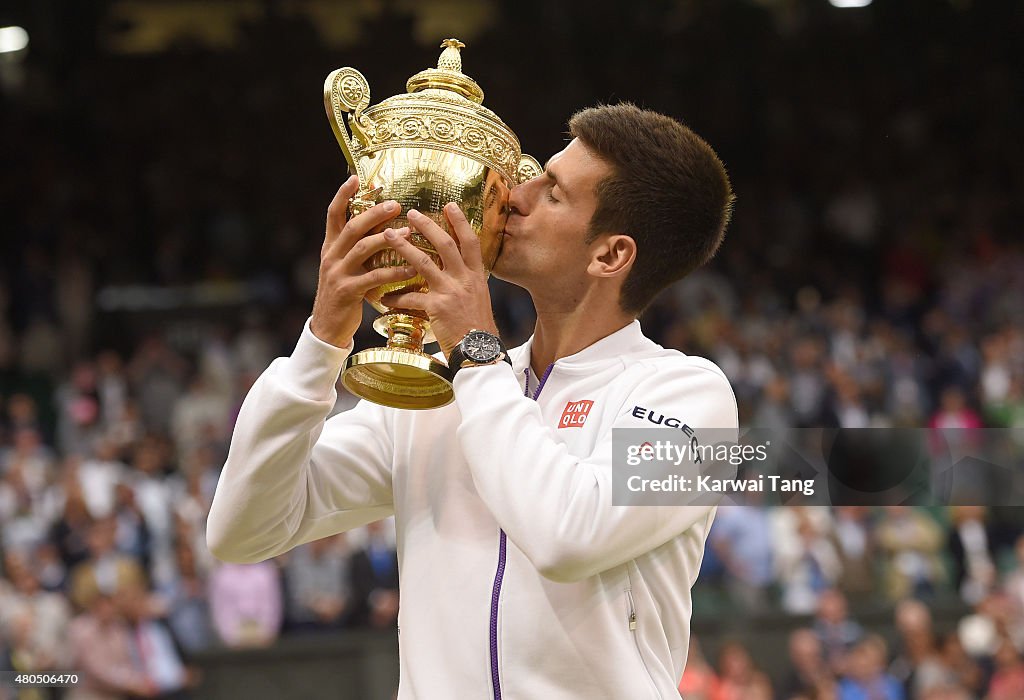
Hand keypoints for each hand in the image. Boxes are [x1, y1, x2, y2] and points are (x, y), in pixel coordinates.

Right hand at [310, 175, 417, 346]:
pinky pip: (373, 277)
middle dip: (374, 213)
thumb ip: (359, 248)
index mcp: (330, 246)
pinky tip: (411, 270)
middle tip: (396, 204)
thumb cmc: (345, 293)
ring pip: (362, 248)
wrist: (328, 327)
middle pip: (352, 226)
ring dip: (387, 239)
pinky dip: (393, 272)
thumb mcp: (347, 267)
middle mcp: (331, 256)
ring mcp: (337, 273)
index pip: (333, 214)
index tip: (355, 178)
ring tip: (409, 232)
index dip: (342, 195)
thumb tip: (385, 227)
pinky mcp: (347, 291)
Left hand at [379, 203, 497, 356]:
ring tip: (387, 236)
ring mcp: (450, 292)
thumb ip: (467, 280)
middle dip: (427, 225)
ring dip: (404, 247)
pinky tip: (384, 298)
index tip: (450, 205)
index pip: (470, 241)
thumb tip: (457, 268)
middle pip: (446, 244)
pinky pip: (411, 297)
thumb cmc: (477, 326)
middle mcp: (464, 279)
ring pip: (424, 262)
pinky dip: (396, 297)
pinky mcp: (437, 308)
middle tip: (411, 212)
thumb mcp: (479, 297)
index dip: (460, 222)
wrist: (479, 351)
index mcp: (476, 275)